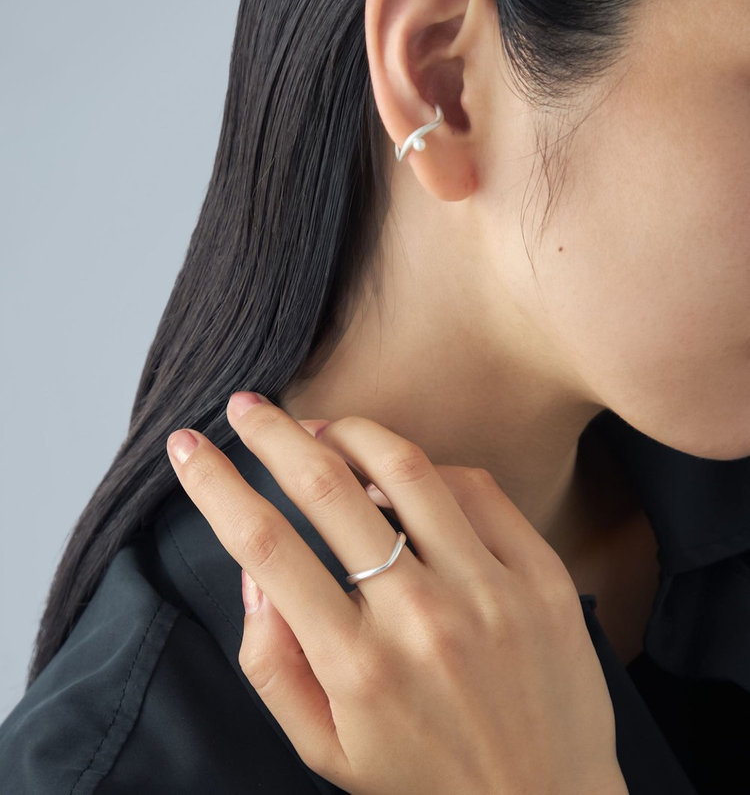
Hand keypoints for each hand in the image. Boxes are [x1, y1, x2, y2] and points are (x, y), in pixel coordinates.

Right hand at [166, 393, 627, 794]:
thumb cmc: (427, 780)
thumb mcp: (326, 748)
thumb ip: (273, 663)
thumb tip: (252, 568)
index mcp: (356, 665)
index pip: (263, 545)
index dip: (213, 484)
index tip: (187, 447)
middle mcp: (420, 618)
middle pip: (325, 486)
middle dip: (272, 432)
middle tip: (247, 406)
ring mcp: (489, 591)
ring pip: (405, 468)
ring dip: (351, 432)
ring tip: (324, 429)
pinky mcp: (541, 576)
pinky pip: (477, 487)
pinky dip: (430, 468)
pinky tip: (407, 476)